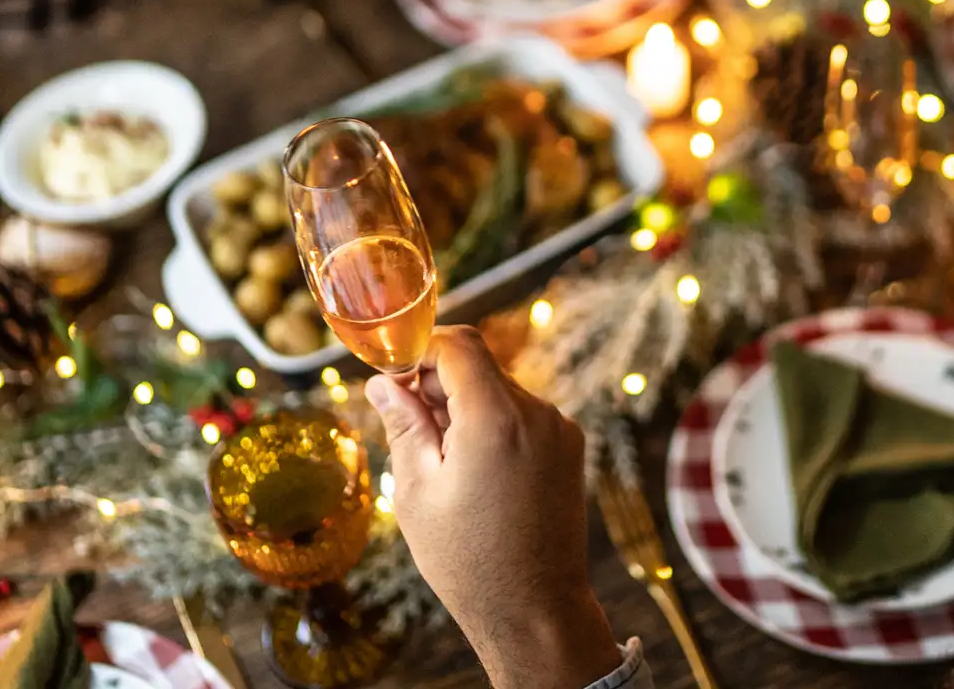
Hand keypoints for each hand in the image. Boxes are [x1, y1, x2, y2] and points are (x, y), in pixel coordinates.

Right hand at [365, 327, 622, 688]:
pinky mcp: (570, 443)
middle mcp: (536, 412)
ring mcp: (559, 426)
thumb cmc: (468, 559)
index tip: (396, 374)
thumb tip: (383, 383)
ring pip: (499, 389)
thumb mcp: (417, 491)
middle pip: (478, 366)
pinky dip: (494, 423)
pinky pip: (522, 412)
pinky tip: (478, 470)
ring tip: (446, 462)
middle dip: (439, 384)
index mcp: (496, 417)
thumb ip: (403, 424)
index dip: (421, 349)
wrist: (536, 610)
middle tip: (411, 427)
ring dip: (467, 406)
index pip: (458, 343)